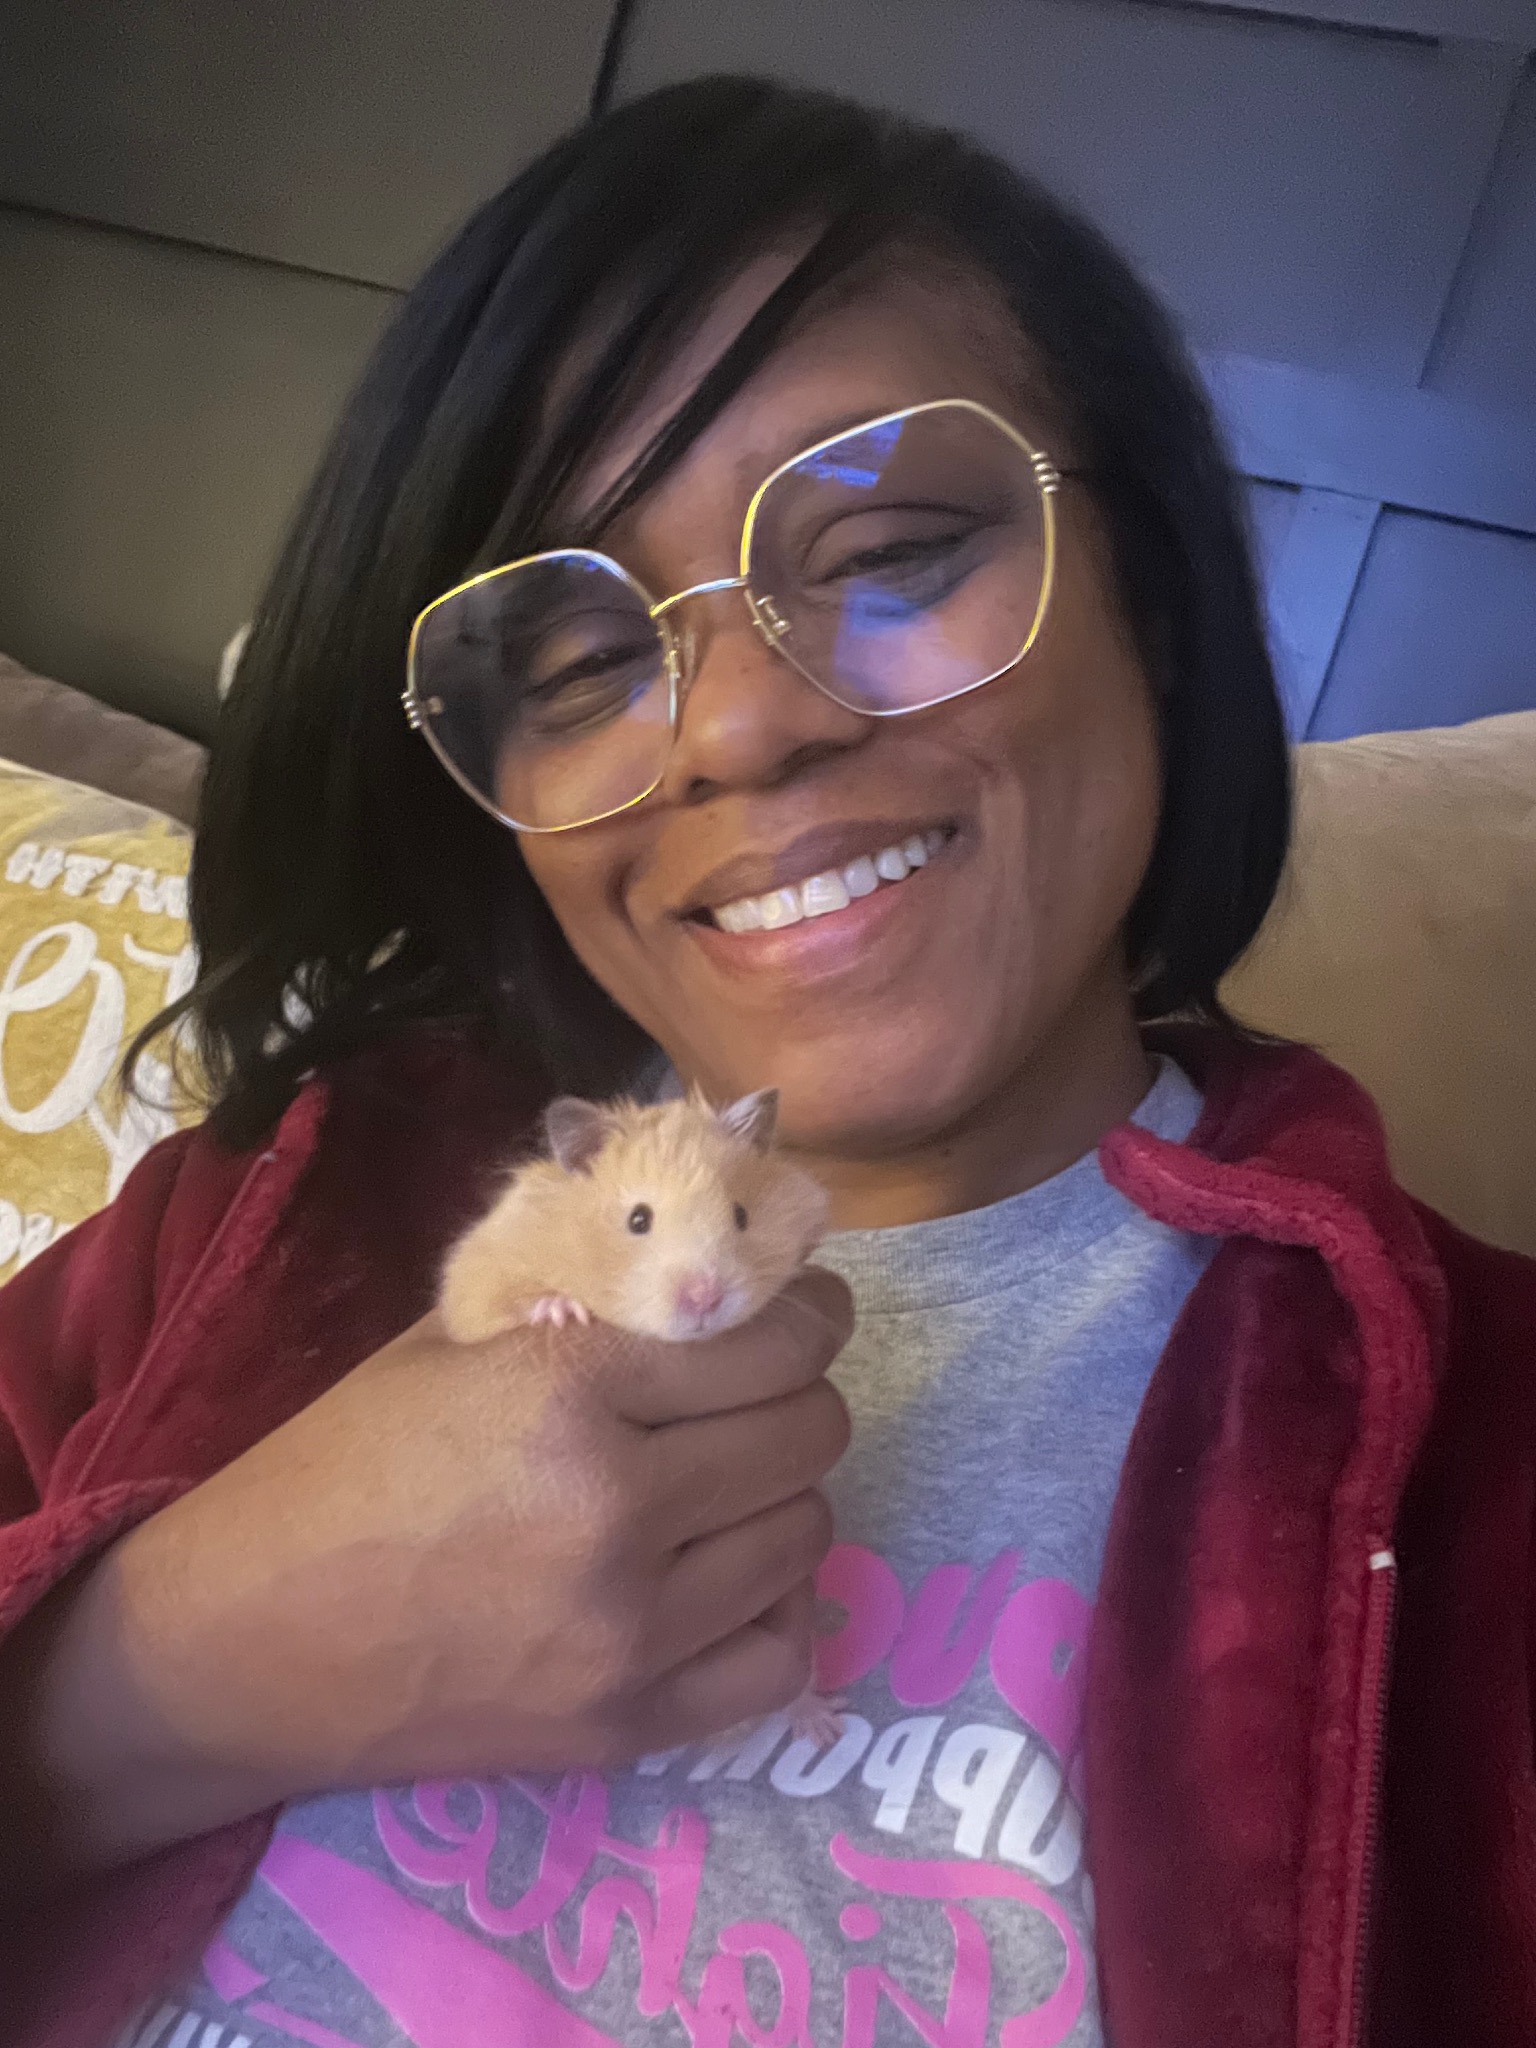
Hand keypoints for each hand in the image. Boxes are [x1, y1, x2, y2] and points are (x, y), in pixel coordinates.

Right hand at [9, 1268, 851, 1878]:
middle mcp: (619, 1509)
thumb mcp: (452, 1346)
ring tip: (728, 1484)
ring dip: (782, 1495)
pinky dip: (773, 1608)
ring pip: (805, 1534)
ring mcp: (630, 1631)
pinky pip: (779, 1657)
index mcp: (568, 1390)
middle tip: (760, 1393)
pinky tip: (726, 1578)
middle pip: (807, 1435)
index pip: (773, 1345)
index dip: (810, 1317)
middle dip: (800, 1396)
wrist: (241, 1646)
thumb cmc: (339, 1468)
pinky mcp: (626, 1725)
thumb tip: (708, 1283)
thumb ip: (584, 1309)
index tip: (807, 1312)